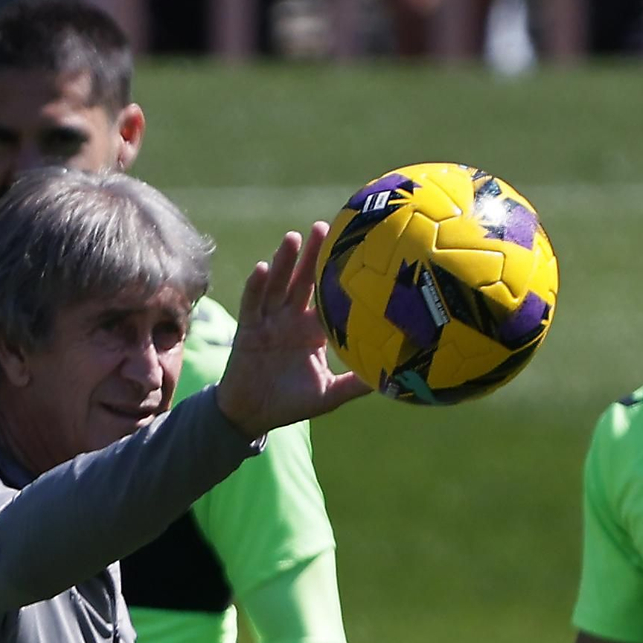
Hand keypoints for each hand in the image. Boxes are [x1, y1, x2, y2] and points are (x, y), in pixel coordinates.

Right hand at [216, 224, 369, 439]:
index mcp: (313, 330)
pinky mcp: (248, 328)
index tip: (354, 249)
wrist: (253, 416)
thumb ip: (355, 383)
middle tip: (325, 226)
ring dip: (284, 261)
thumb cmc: (291, 403)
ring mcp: (269, 320)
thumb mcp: (330, 394)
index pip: (328, 295)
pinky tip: (262, 267)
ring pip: (277, 284)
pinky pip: (252, 303)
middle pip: (303, 280)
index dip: (338, 273)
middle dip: (313, 254)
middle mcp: (291, 319)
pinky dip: (256, 286)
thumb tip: (394, 380)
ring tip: (294, 238)